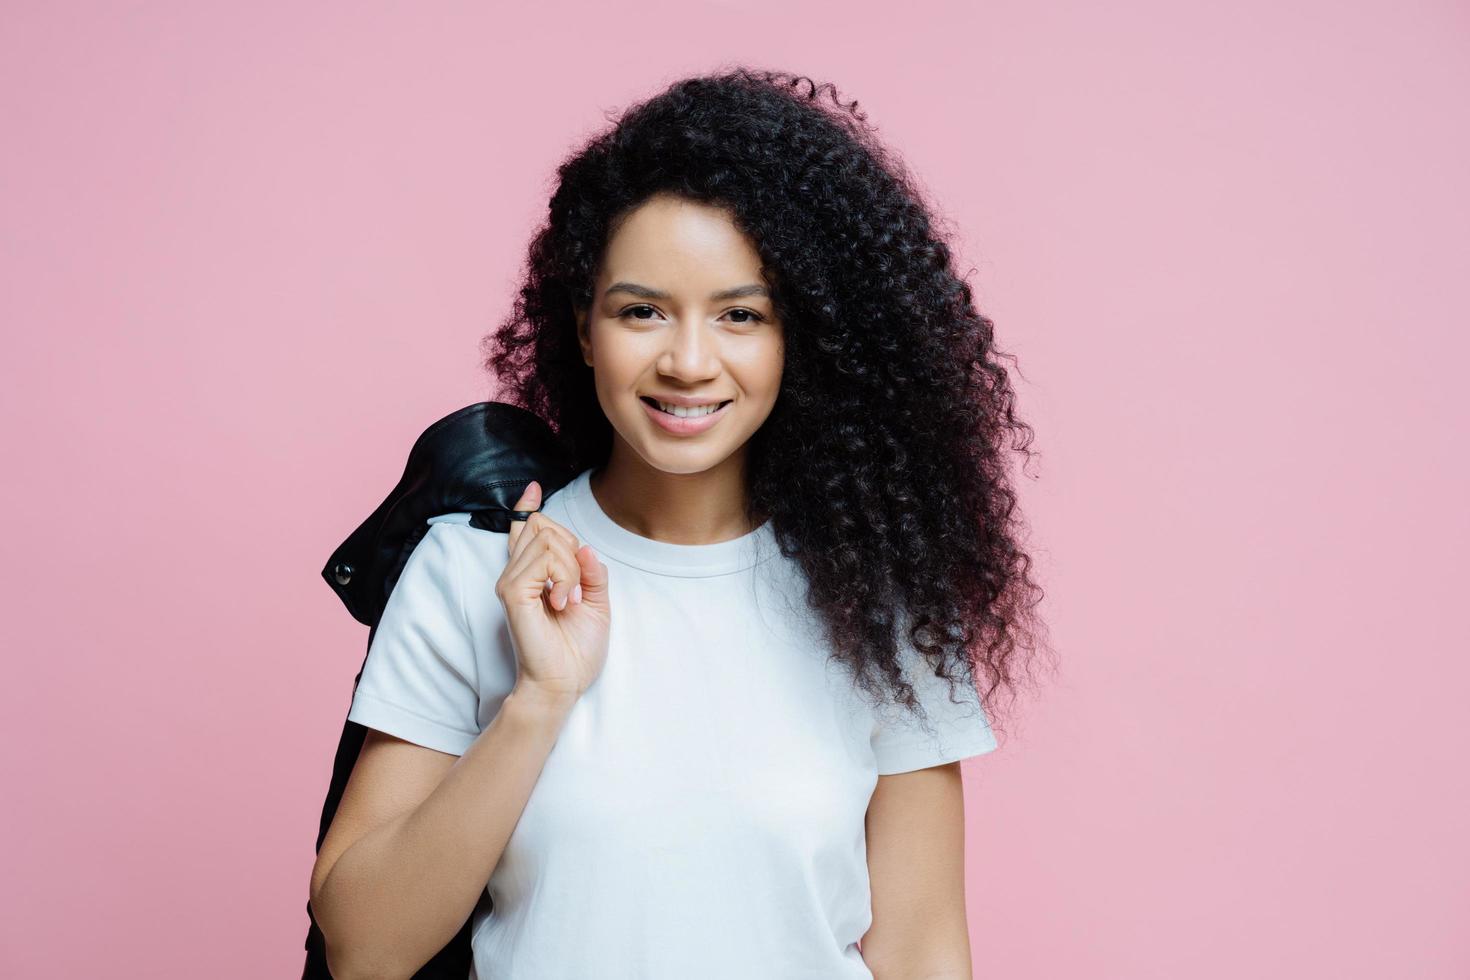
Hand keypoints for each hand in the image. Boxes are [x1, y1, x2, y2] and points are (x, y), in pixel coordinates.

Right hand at [494, 480, 610, 702]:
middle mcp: (516, 573)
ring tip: (570, 600)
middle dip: (572, 549)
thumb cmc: (577, 650)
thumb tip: (583, 545)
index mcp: (533, 574)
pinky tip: (563, 602)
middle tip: (577, 589)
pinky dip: (564, 577)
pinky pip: (544, 558)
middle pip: (545, 526)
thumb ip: (590, 571)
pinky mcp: (512, 592)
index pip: (524, 530)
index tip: (533, 488)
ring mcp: (511, 581)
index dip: (528, 507)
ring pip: (548, 538)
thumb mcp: (596, 602)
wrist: (564, 682)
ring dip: (571, 568)